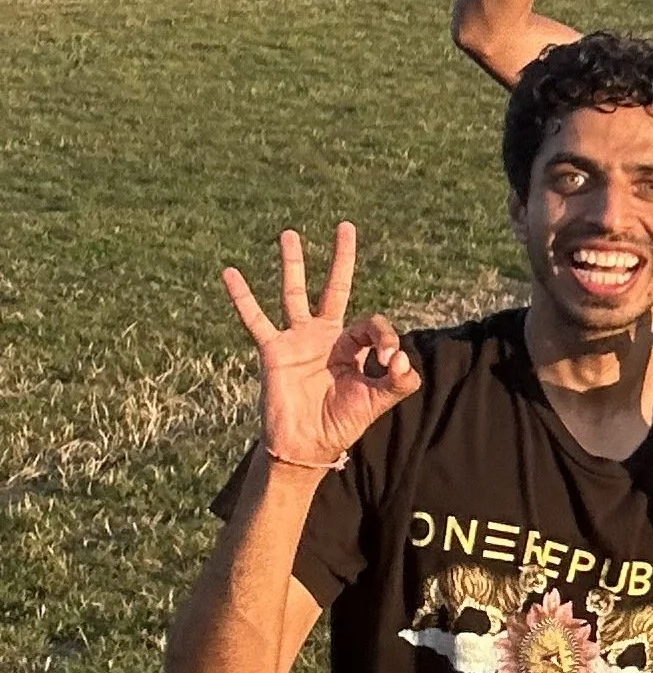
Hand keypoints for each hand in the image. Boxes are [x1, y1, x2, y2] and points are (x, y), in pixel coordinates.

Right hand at [221, 226, 419, 469]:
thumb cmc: (342, 422)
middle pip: (335, 288)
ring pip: (294, 293)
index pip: (373, 324)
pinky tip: (230, 272)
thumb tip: (403, 358)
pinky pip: (255, 319)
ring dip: (293, 264)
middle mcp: (326, 336)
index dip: (385, 338)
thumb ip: (399, 381)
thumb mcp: (378, 401)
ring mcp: (298, 340)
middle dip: (342, 259)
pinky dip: (242, 297)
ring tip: (290, 234)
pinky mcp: (273, 350)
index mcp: (354, 346)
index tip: (389, 362)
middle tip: (346, 226)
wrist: (308, 445)